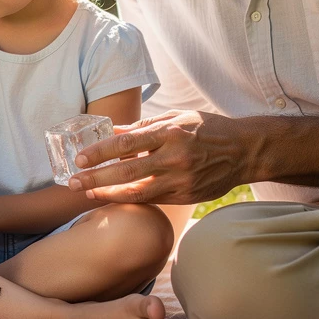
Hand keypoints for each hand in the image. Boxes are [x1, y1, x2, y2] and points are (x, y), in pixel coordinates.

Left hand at [67, 110, 241, 204]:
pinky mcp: (187, 196)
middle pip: (127, 171)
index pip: (127, 143)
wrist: (245, 151)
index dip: (100, 152)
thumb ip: (144, 126)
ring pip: (137, 192)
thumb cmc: (207, 129)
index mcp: (170, 133)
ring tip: (86, 193)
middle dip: (96, 178)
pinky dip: (129, 199)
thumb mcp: (176, 118)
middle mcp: (174, 158)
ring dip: (107, 194)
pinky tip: (111, 197)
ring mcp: (181, 180)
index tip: (80, 158)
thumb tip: (112, 130)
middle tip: (73, 181)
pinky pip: (152, 200)